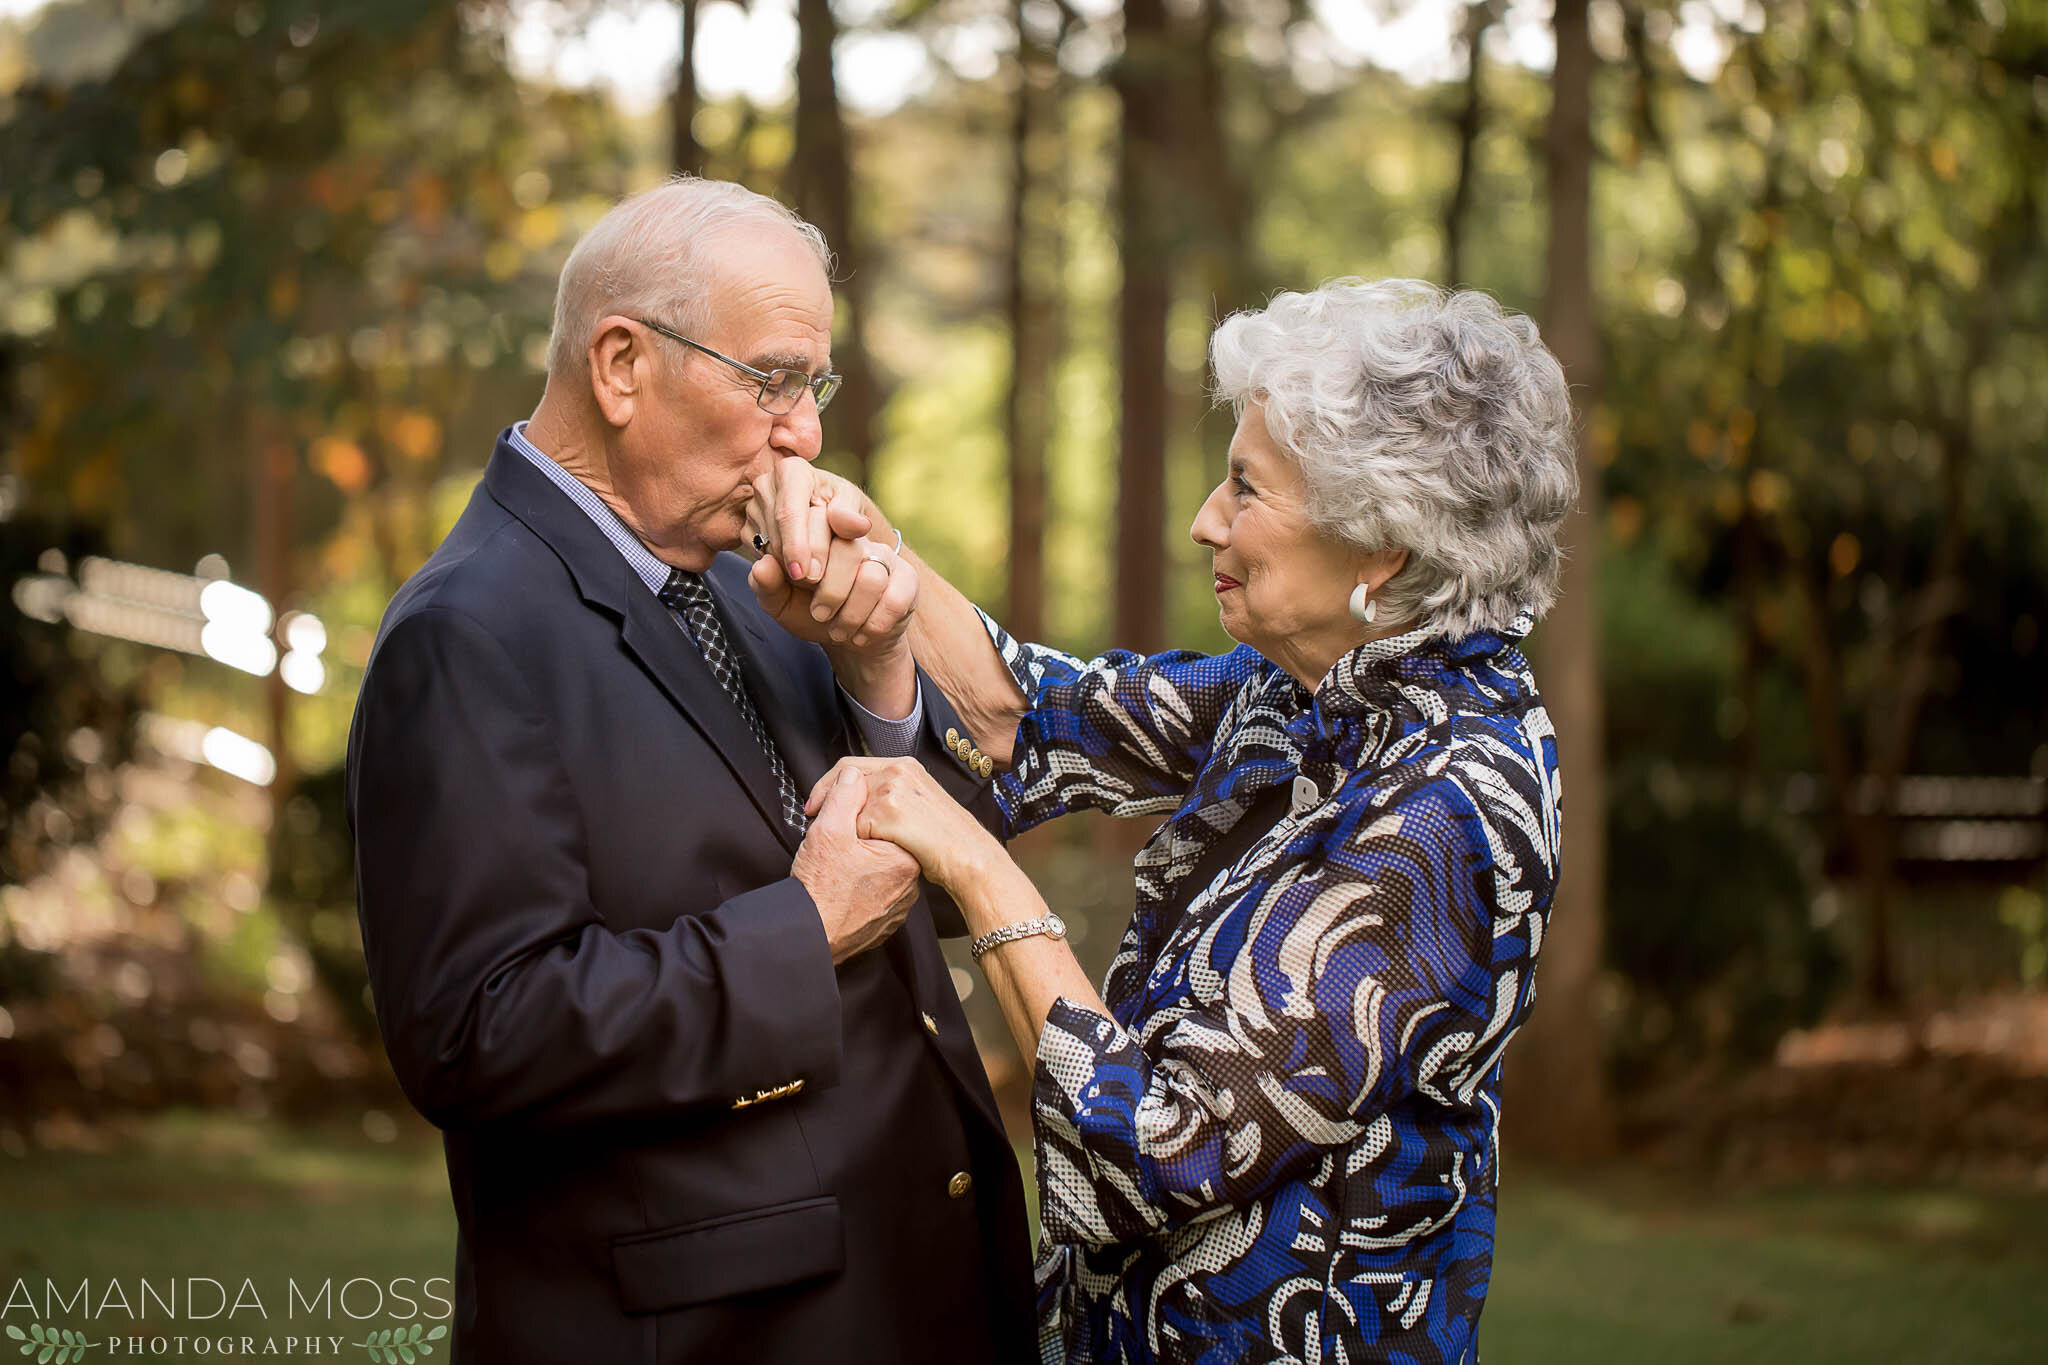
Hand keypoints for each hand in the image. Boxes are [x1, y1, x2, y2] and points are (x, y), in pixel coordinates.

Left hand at [747, 535, 916, 652]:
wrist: (850, 640)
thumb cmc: (812, 614)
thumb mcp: (781, 604)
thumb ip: (768, 585)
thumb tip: (762, 566)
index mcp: (822, 532)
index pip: (819, 519)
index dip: (808, 547)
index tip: (798, 578)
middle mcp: (856, 538)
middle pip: (847, 550)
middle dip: (830, 591)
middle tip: (818, 613)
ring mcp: (885, 557)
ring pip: (871, 577)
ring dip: (851, 613)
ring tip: (838, 631)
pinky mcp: (907, 580)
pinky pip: (894, 599)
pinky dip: (873, 625)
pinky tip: (860, 635)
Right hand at [748, 456, 888, 585]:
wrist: (827, 516)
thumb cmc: (842, 507)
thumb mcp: (852, 505)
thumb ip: (852, 516)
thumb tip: (859, 525)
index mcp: (791, 471)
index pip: (789, 514)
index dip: (797, 546)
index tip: (808, 574)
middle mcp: (765, 486)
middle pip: (778, 535)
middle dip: (798, 562)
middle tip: (818, 582)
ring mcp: (751, 510)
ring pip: (768, 551)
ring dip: (791, 568)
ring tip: (817, 572)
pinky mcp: (746, 532)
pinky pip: (761, 559)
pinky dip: (782, 569)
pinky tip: (801, 566)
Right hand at [791, 767, 920, 964]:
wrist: (807, 938)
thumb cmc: (818, 893)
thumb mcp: (827, 830)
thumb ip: (844, 795)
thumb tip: (855, 775)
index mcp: (905, 856)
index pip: (887, 818)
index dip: (855, 814)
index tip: (833, 823)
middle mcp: (910, 882)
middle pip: (884, 842)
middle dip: (857, 838)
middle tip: (832, 848)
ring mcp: (899, 905)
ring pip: (879, 867)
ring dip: (858, 862)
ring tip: (834, 870)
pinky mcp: (886, 920)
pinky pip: (876, 890)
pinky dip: (859, 885)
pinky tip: (840, 887)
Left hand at [804, 757, 1002, 894]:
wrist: (967, 856)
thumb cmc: (944, 839)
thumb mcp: (919, 804)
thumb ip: (892, 792)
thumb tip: (858, 793)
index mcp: (905, 766)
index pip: (852, 766)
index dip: (829, 785)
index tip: (816, 803)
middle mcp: (899, 770)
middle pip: (845, 779)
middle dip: (825, 800)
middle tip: (813, 818)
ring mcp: (895, 788)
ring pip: (849, 803)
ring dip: (843, 823)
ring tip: (846, 842)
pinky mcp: (891, 810)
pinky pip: (857, 825)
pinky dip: (856, 840)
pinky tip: (868, 853)